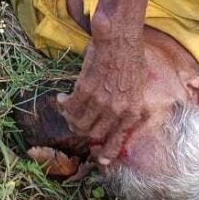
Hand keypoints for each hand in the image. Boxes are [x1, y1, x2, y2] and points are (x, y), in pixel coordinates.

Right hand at [57, 30, 150, 165]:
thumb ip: (127, 107)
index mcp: (132, 111)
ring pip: (80, 122)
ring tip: (67, 108)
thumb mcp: (136, 87)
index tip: (99, 160)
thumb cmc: (130, 59)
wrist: (120, 39)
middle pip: (93, 133)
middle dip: (82, 130)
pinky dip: (64, 104)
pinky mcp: (87, 90)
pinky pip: (70, 106)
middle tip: (74, 122)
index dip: (107, 152)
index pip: (118, 139)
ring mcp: (102, 101)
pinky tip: (62, 97)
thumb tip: (113, 121)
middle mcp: (118, 110)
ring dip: (70, 117)